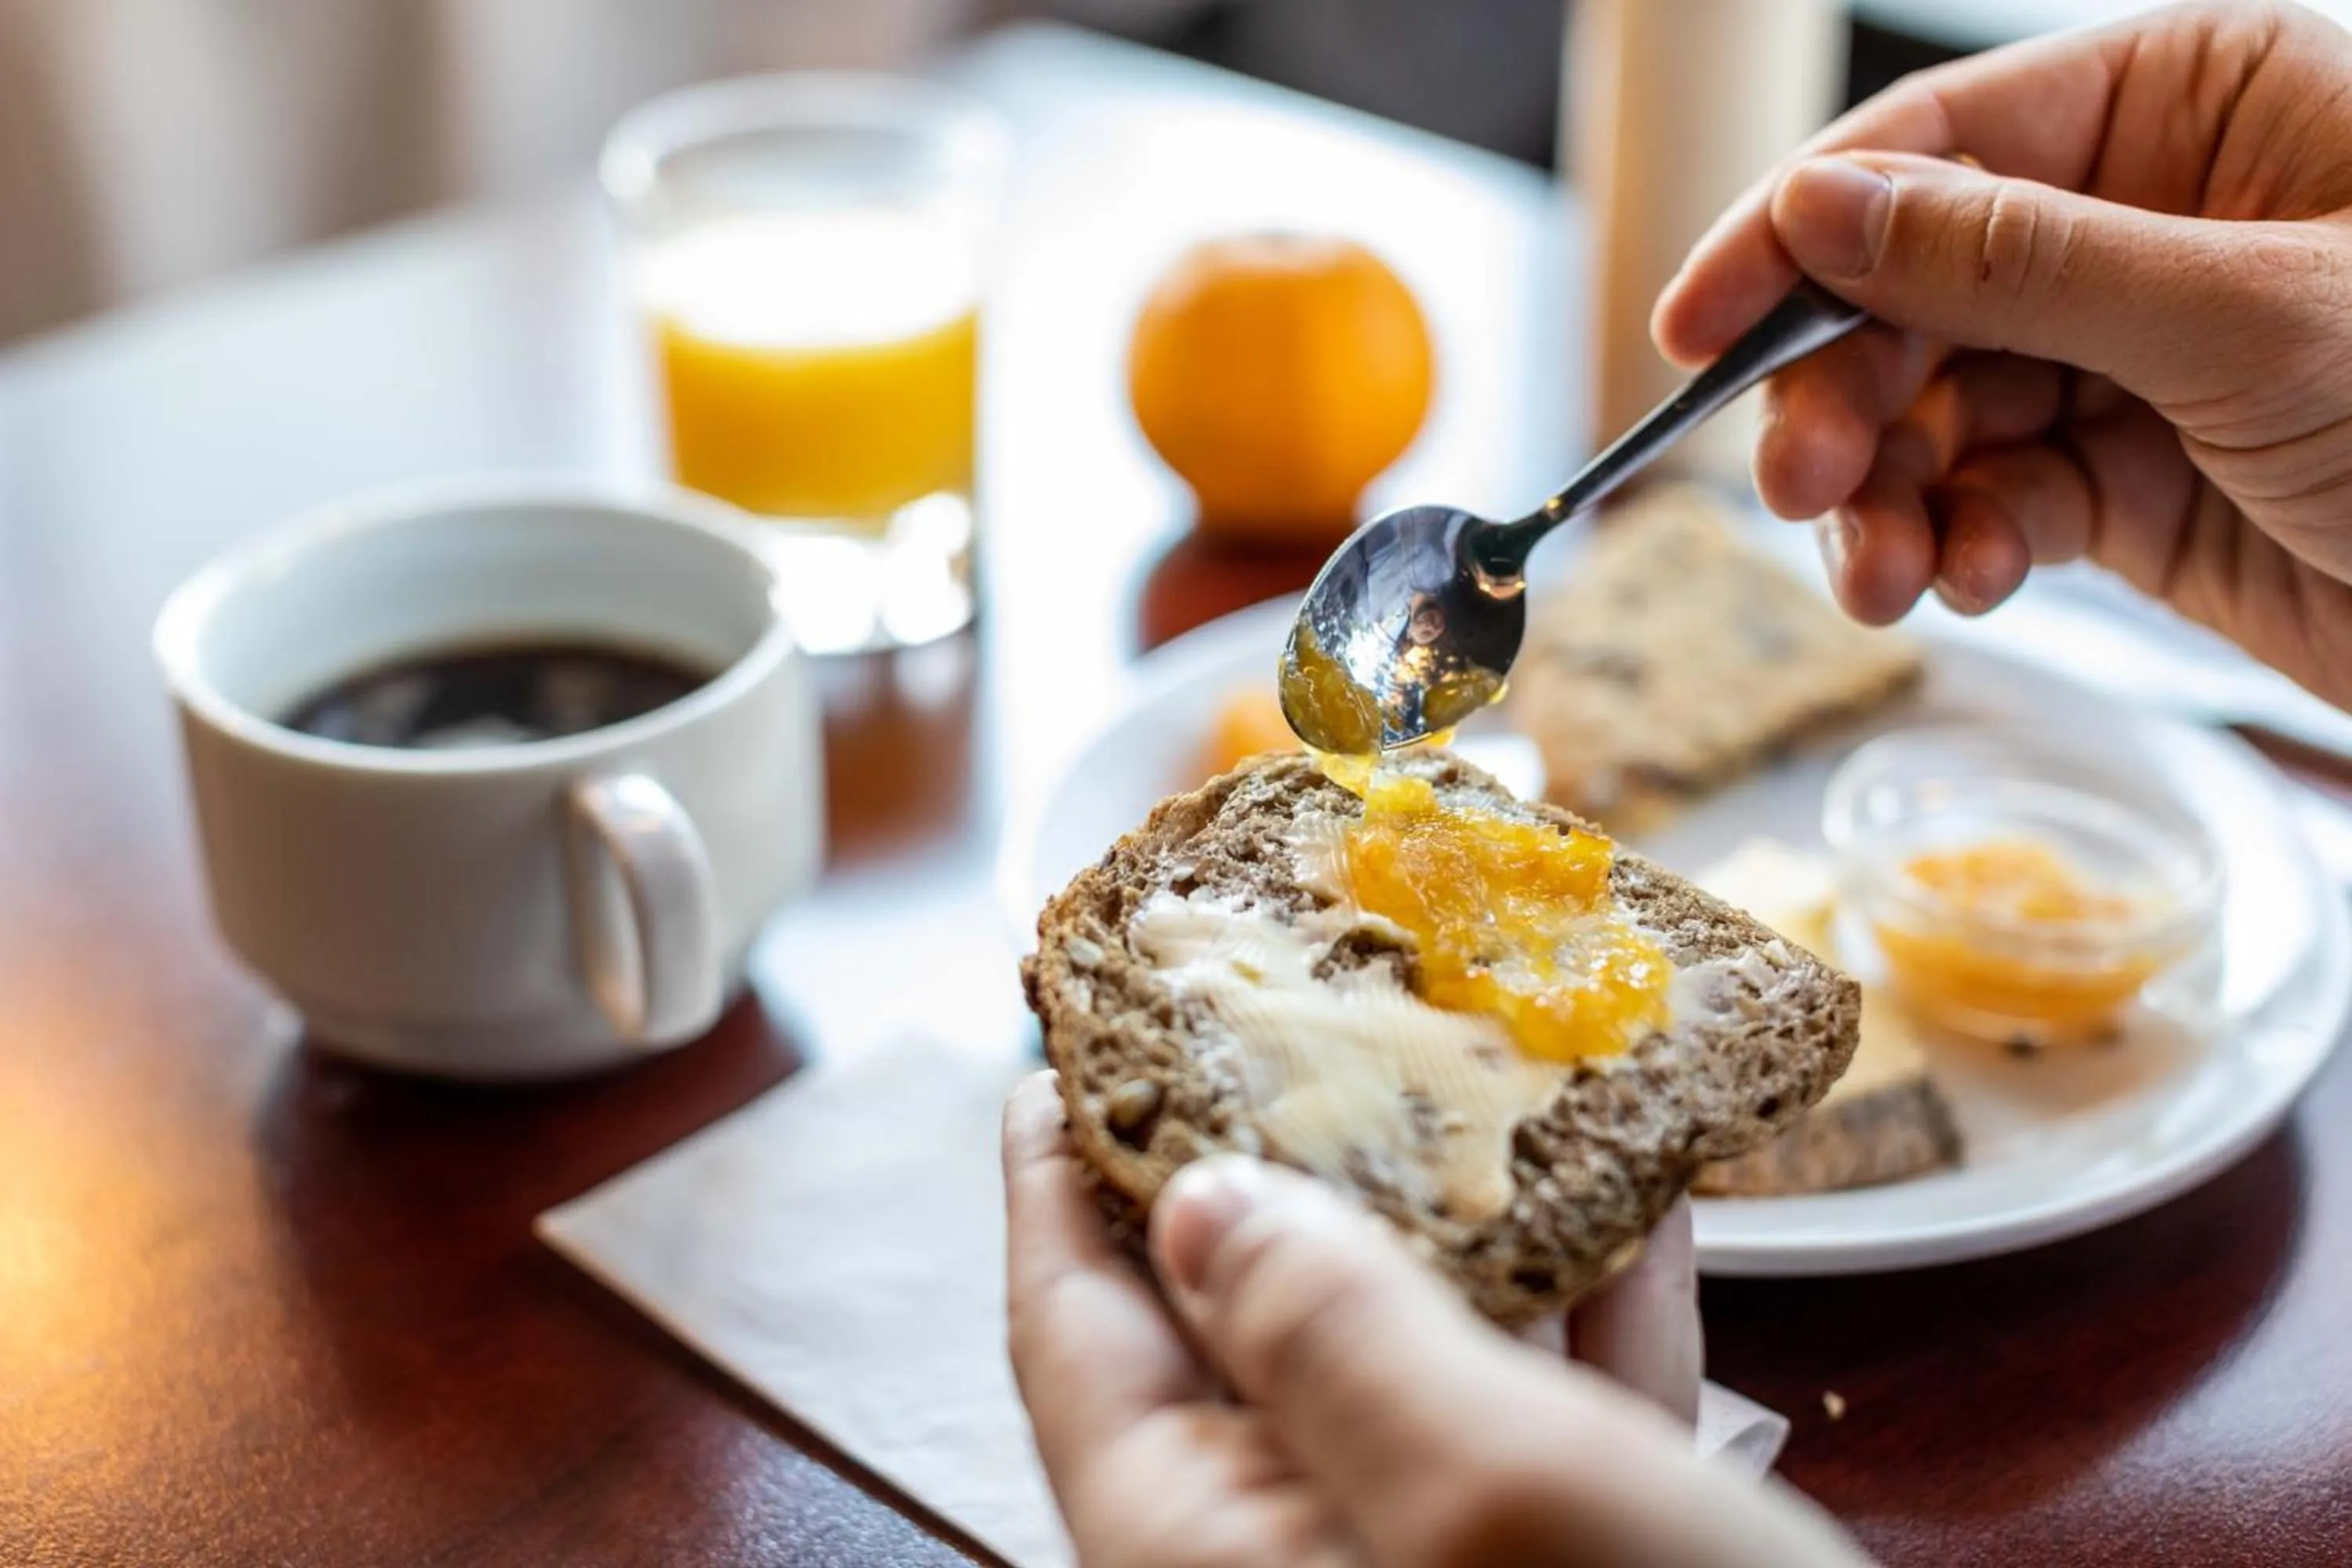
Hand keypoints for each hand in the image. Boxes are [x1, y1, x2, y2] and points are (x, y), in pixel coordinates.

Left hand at [1001, 1073, 1862, 1565]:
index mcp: (1209, 1557)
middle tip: (1293, 990)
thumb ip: (1328, 1340)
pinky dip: (1589, 1306)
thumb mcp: (1487, 1501)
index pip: (1076, 1338)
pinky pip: (1547, 1421)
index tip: (1057, 1032)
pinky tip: (1643, 1184)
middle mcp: (1298, 1566)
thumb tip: (1192, 1205)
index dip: (1054, 1179)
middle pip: (1241, 1330)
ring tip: (1470, 1044)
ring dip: (1455, 1204)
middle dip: (1271, 1157)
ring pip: (1412, 1357)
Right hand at [1654, 0, 2351, 710]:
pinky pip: (1995, 498)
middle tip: (1805, 490)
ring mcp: (2139, 355)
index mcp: (2195, 106)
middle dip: (1849, 396)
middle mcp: (2152, 220)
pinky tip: (1971, 581)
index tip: (1696, 329)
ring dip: (1891, 500)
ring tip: (1885, 577)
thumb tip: (1821, 209)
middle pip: (1916, 291)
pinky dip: (1962, 545)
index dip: (1799, 235)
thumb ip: (2013, 260)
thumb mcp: (2242, 316)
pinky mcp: (2137, 481)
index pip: (1940, 146)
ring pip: (1939, 410)